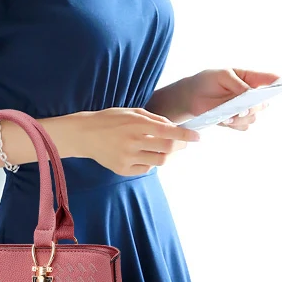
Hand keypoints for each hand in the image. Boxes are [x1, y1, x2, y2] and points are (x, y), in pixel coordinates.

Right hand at [80, 107, 201, 174]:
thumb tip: (173, 128)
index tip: (197, 137)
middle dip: (179, 146)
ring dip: (165, 155)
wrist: (84, 135)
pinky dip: (150, 162)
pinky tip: (143, 155)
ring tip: (160, 148)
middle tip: (181, 144)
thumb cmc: (110, 120)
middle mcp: (133, 142)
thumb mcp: (132, 112)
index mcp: (136, 125)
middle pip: (167, 149)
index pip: (168, 132)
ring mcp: (127, 158)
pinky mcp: (122, 170)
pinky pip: (146, 169)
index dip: (185, 136)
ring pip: (159, 161)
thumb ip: (154, 119)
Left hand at [184, 67, 279, 130]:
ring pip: (253, 118)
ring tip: (227, 114)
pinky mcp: (236, 120)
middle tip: (241, 107)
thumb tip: (250, 95)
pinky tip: (224, 119)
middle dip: (253, 107)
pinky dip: (234, 125)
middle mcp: (250, 95)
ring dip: (241, 118)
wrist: (191, 96)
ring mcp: (244, 109)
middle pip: (263, 104)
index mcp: (250, 79)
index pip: (269, 79)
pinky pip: (243, 127)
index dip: (279, 82)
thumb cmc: (207, 81)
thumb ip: (238, 84)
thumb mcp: (222, 76)